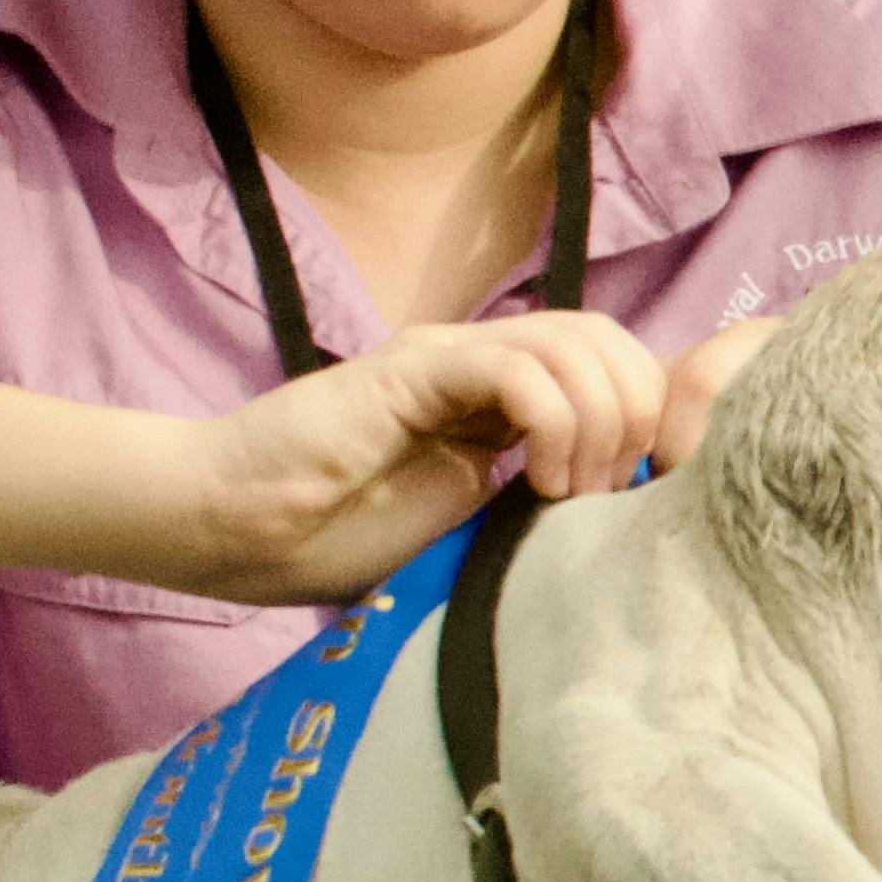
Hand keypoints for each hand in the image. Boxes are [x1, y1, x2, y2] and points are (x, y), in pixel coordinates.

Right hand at [159, 311, 712, 602]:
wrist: (232, 531)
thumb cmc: (333, 542)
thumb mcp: (470, 527)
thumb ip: (532, 504)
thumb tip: (617, 529)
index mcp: (499, 396)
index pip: (614, 363)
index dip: (649, 416)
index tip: (640, 492)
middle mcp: (479, 361)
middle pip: (610, 340)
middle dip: (637, 414)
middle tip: (608, 495)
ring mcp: (446, 359)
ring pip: (576, 342)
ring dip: (599, 420)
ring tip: (570, 492)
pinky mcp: (413, 370)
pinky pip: (516, 366)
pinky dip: (553, 419)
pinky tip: (533, 479)